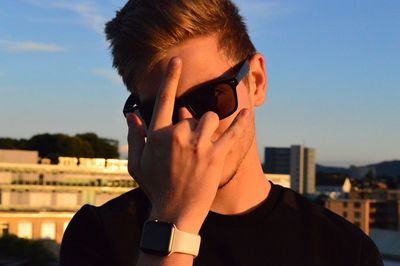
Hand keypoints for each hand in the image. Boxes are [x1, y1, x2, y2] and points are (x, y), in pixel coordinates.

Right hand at [126, 57, 248, 233]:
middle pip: (191, 113)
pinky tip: (247, 113)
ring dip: (209, 128)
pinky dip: (240, 123)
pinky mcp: (215, 156)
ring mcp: (198, 145)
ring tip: (204, 144)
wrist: (173, 213)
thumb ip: (135, 137)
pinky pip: (231, 134)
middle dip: (192, 125)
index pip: (164, 100)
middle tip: (190, 146)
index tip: (176, 61)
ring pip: (210, 119)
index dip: (170, 78)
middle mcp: (177, 135)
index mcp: (158, 135)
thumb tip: (130, 115)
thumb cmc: (155, 188)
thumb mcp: (137, 164)